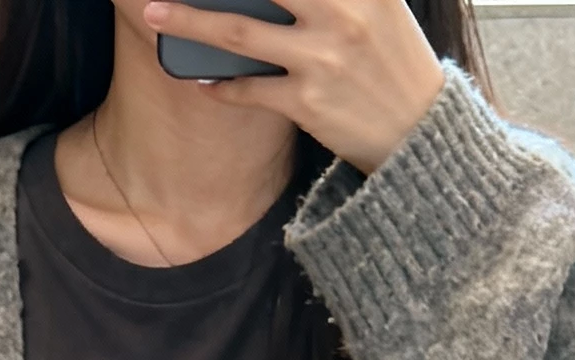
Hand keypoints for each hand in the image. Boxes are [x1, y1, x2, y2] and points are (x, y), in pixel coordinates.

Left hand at [142, 0, 445, 173]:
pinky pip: (249, 90)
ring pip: (238, 34)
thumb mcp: (379, 4)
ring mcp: (322, 59)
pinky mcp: (308, 103)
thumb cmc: (394, 61)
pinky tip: (199, 80)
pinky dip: (220, 85)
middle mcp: (341, 13)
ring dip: (189, 22)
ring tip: (154, 13)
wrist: (420, 133)